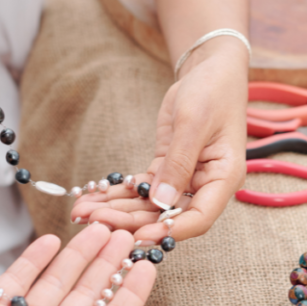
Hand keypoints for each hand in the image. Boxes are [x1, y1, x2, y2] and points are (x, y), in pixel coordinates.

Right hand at [0, 224, 164, 305]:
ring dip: (77, 255)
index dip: (131, 293)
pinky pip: (18, 278)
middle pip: (87, 295)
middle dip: (106, 264)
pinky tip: (52, 239)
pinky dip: (36, 259)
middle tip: (123, 233)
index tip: (147, 264)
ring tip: (97, 229)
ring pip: (56, 282)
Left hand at [70, 39, 247, 241]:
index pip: (200, 217)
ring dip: (118, 209)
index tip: (139, 235)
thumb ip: (178, 164)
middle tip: (95, 223)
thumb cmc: (212, 91)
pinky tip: (93, 197)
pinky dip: (119, 193)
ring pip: (150, 205)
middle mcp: (206, 185)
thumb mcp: (193, 123)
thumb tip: (162, 204)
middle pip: (168, 215)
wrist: (210, 70)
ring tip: (82, 213)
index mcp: (224, 178)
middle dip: (130, 221)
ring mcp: (186, 179)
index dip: (170, 230)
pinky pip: (143, 188)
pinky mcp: (167, 169)